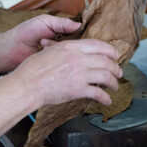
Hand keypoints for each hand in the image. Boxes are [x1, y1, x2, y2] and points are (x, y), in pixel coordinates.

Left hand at [0, 14, 80, 73]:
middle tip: (52, 36)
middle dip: (66, 40)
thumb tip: (80, 25)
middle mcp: (64, 46)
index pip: (80, 34)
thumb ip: (63, 23)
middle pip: (77, 45)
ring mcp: (60, 57)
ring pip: (70, 54)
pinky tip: (43, 49)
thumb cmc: (25, 32)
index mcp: (64, 34)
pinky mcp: (55, 67)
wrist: (11, 49)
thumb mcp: (45, 22)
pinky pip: (62, 63)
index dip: (80, 33)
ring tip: (42, 42)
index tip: (77, 32)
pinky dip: (54, 57)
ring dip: (57, 47)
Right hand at [7, 39, 122, 105]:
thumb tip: (77, 51)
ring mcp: (80, 74)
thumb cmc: (33, 68)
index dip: (110, 51)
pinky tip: (108, 101)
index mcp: (72, 47)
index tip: (115, 55)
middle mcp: (79, 58)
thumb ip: (66, 49)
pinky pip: (98, 93)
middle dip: (116, 68)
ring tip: (115, 86)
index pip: (98, 45)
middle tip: (119, 73)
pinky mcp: (79, 89)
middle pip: (106, 61)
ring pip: (106, 76)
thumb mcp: (50, 50)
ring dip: (114, 82)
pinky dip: (106, 98)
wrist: (27, 85)